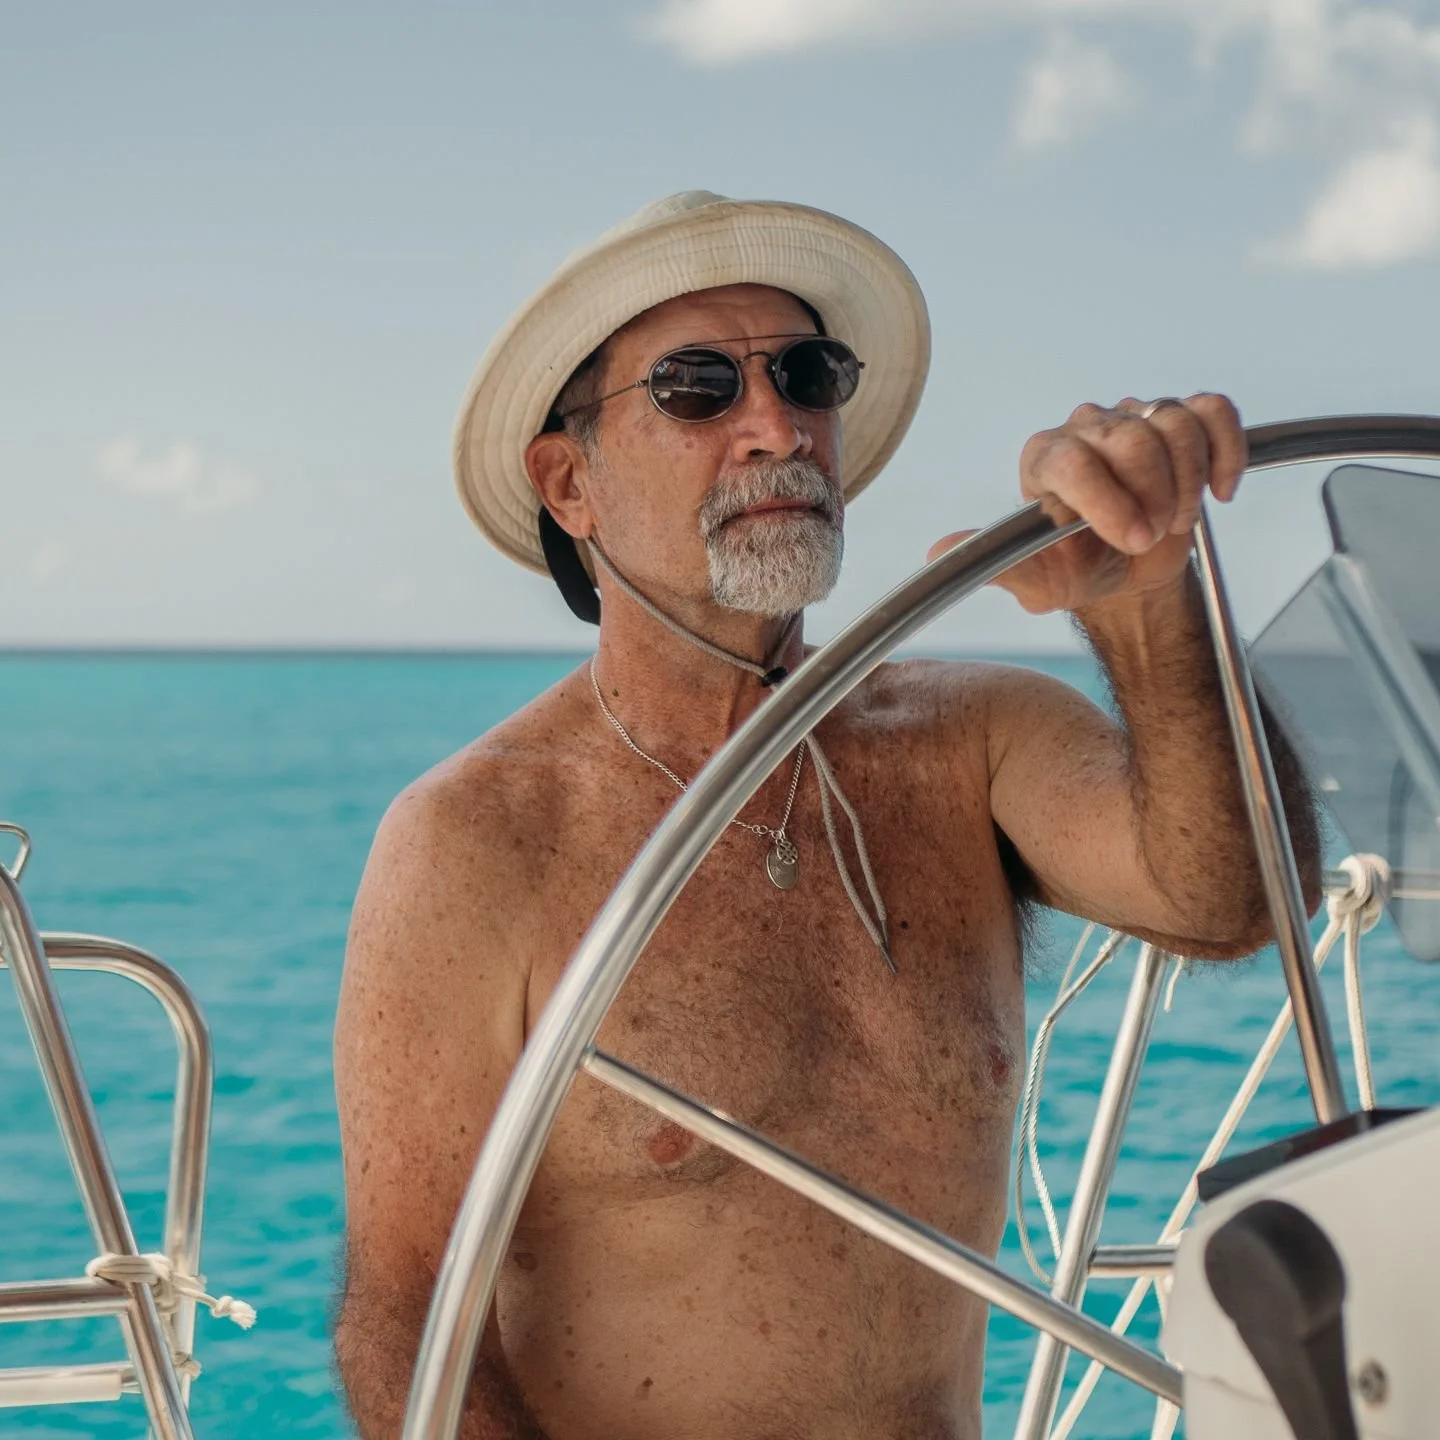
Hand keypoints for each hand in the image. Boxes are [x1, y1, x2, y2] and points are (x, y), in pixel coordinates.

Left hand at [928, 394, 1246, 614]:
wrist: (1126, 574)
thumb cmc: (1076, 571)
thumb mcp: (1037, 582)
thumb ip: (995, 564)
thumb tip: (938, 549)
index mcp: (1045, 459)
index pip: (1073, 459)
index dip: (1108, 500)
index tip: (1132, 539)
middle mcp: (1085, 428)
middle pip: (1130, 438)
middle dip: (1152, 496)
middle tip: (1150, 536)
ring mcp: (1135, 418)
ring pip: (1174, 423)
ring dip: (1187, 482)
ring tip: (1173, 520)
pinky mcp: (1182, 419)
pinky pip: (1213, 411)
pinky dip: (1225, 450)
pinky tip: (1219, 491)